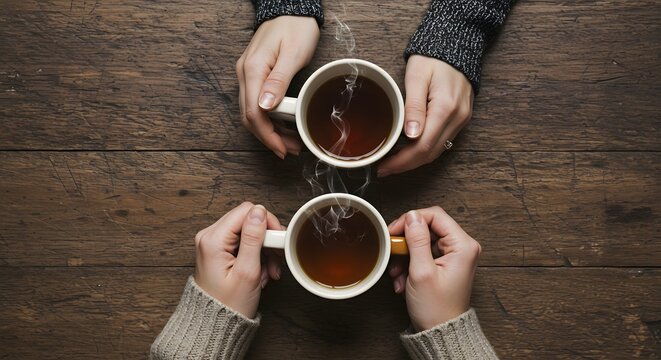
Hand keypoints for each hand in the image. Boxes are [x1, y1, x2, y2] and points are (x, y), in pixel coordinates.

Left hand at [194, 202, 282, 318]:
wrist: (214, 326)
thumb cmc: (228, 306)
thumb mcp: (247, 271)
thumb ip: (253, 238)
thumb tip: (259, 212)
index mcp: (213, 239)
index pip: (247, 211)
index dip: (267, 223)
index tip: (277, 243)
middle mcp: (209, 236)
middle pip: (248, 220)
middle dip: (266, 240)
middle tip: (274, 261)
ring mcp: (213, 243)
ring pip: (248, 232)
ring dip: (263, 250)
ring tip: (268, 272)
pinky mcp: (218, 250)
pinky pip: (243, 243)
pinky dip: (256, 255)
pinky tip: (260, 272)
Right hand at [236, 16, 319, 158]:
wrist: (290, 8)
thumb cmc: (296, 28)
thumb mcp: (293, 54)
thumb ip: (278, 81)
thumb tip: (265, 107)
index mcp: (253, 70)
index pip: (254, 113)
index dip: (267, 136)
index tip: (282, 149)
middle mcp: (245, 74)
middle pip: (249, 116)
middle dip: (268, 138)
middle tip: (288, 150)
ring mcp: (247, 74)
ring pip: (252, 112)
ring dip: (268, 131)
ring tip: (289, 142)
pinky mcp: (254, 74)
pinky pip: (256, 102)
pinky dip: (268, 118)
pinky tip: (282, 126)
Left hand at [378, 55, 473, 176]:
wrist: (456, 44)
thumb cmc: (433, 57)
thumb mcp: (417, 77)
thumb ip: (414, 107)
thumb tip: (411, 135)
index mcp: (445, 109)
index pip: (422, 147)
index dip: (402, 162)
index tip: (383, 167)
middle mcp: (457, 119)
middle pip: (430, 154)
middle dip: (406, 165)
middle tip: (384, 169)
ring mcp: (462, 120)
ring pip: (438, 151)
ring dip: (415, 160)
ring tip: (393, 162)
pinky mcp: (461, 118)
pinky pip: (443, 141)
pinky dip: (425, 149)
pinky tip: (409, 149)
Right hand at [387, 207, 480, 330]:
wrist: (440, 332)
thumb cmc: (436, 309)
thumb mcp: (421, 272)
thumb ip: (417, 240)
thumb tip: (412, 216)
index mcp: (463, 246)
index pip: (435, 215)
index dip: (411, 220)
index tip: (394, 232)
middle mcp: (462, 247)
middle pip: (427, 227)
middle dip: (406, 242)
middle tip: (393, 252)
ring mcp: (454, 256)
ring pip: (422, 241)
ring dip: (405, 255)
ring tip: (397, 273)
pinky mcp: (445, 264)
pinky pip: (423, 253)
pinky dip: (409, 264)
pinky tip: (403, 279)